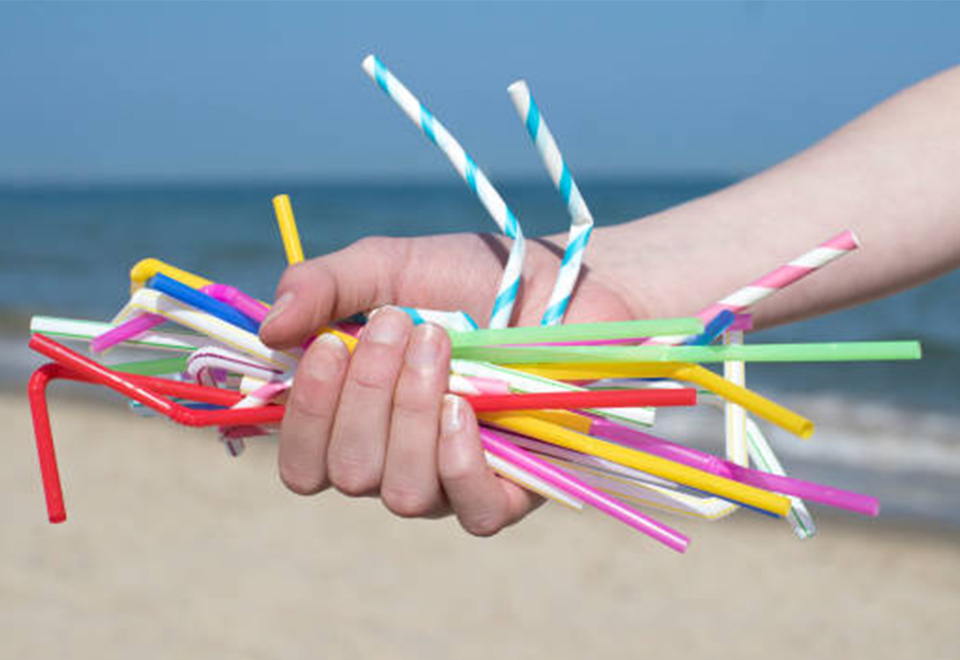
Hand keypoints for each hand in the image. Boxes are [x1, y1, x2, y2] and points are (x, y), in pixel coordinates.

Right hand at [259, 232, 633, 534]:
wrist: (559, 281)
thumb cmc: (468, 277)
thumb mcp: (389, 267)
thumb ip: (323, 287)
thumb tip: (267, 330)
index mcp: (357, 419)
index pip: (302, 462)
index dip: (305, 416)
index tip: (327, 345)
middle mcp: (396, 459)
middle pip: (348, 473)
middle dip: (366, 394)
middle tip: (399, 325)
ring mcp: (451, 480)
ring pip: (401, 493)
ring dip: (410, 415)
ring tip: (439, 345)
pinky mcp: (513, 490)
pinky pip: (472, 513)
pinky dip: (459, 461)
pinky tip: (465, 407)